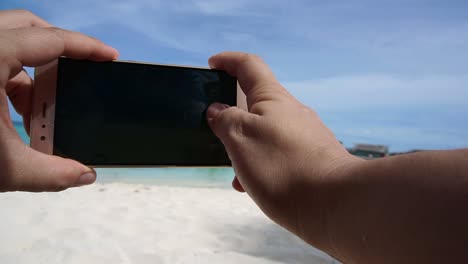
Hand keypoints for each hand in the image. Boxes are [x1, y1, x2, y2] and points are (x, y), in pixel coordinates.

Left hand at [0, 10, 117, 191]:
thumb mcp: (4, 168)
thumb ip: (52, 173)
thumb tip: (85, 175)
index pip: (50, 40)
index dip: (86, 47)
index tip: (109, 56)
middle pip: (27, 28)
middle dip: (59, 51)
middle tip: (79, 75)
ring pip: (10, 46)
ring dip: (35, 75)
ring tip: (44, 112)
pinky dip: (14, 85)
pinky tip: (18, 116)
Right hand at [206, 52, 358, 253]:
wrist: (336, 203)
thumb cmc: (282, 165)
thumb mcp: (240, 138)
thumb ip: (225, 120)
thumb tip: (218, 110)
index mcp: (272, 98)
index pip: (249, 66)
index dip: (228, 61)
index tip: (212, 64)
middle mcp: (291, 112)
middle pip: (256, 102)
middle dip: (232, 114)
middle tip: (215, 131)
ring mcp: (304, 135)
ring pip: (265, 132)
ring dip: (244, 146)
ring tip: (234, 171)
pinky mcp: (312, 158)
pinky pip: (278, 153)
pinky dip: (260, 163)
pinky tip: (252, 186)